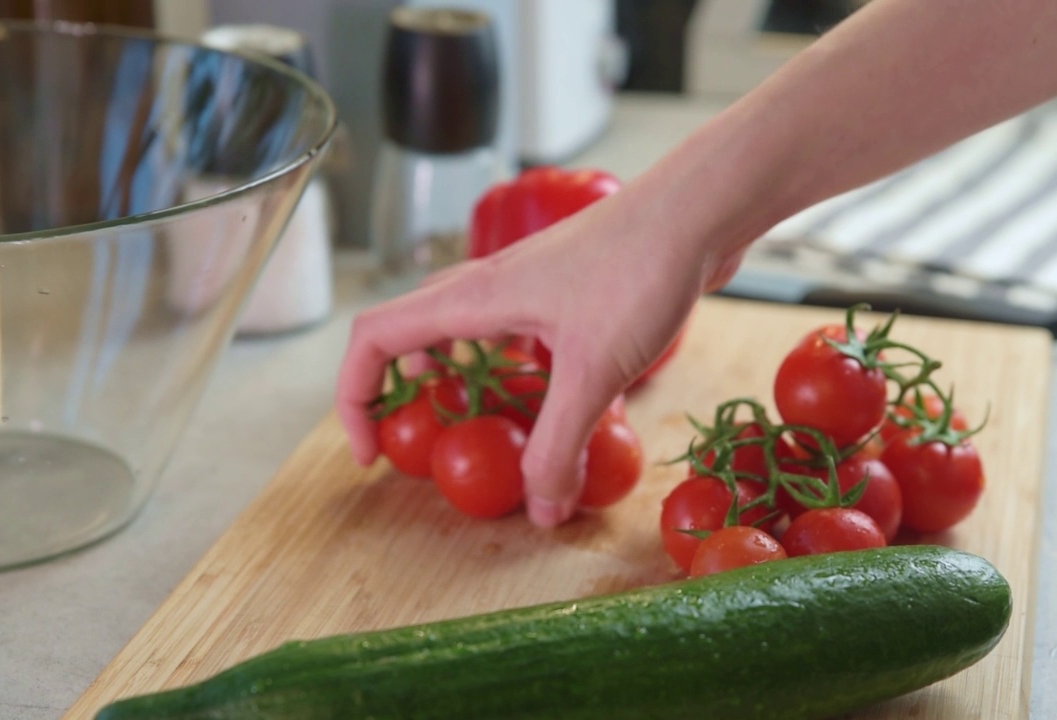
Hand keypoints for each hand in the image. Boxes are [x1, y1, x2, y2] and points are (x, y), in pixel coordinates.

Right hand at [336, 197, 741, 526]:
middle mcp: (486, 285)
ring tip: (469, 419)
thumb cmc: (639, 272)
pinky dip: (502, 365)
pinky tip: (538, 391)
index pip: (374, 339)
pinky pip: (508, 329)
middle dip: (396, 388)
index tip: (372, 452)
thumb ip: (560, 443)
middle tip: (417, 438)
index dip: (357, 398)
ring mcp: (526, 282)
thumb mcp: (594, 372)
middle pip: (407, 331)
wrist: (699, 210)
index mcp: (472, 299)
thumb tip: (540, 509)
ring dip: (450, 374)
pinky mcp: (564, 287)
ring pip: (459, 328)